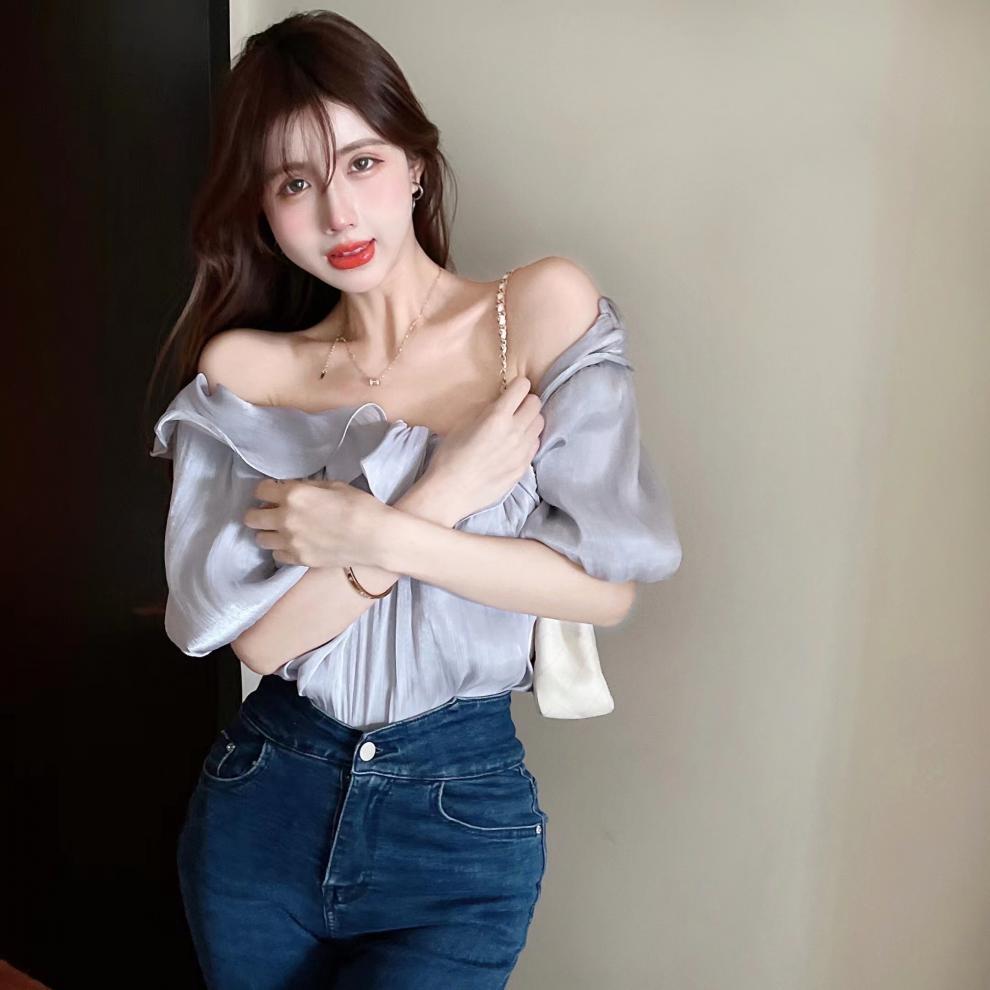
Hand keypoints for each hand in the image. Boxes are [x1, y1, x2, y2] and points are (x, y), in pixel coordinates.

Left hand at [243, 478, 390, 568]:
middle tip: (271, 512)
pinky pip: (277, 554)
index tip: (273, 492)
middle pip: (252, 517)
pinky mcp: (299, 559)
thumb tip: (293, 489)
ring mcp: (290, 542)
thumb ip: (308, 487)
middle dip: (259, 512)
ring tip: (281, 530)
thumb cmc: (360, 505)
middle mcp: (285, 518)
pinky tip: (294, 544)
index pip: (260, 491)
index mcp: (294, 495)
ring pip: (260, 538)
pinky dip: (282, 548)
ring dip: (268, 532)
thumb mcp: (334, 485)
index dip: (266, 490)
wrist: (376, 537)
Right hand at [421, 375, 543, 520]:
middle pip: (536, 404)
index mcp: (497, 417)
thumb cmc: (449, 457)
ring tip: (517, 424)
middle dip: (527, 400)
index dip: (518, 385)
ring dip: (531, 419)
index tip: (514, 388)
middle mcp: (515, 432)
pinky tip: (516, 444)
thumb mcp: (462, 424)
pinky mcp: (523, 467)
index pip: (523, 388)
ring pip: (540, 424)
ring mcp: (522, 451)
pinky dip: (529, 439)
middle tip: (516, 405)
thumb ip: (485, 411)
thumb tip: (500, 404)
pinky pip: (535, 445)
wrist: (450, 493)